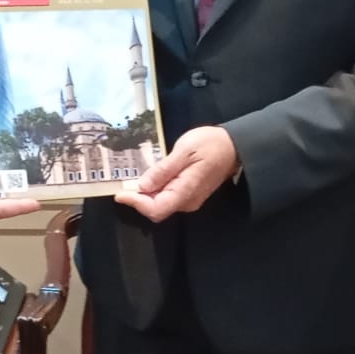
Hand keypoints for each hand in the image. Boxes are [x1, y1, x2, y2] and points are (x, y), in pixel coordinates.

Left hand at [115, 125, 235, 222]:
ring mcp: (189, 198)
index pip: (155, 209)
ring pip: (160, 204)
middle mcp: (187, 202)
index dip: (136, 203)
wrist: (235, 145)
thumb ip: (164, 169)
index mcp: (185, 192)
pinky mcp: (189, 192)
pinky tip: (147, 178)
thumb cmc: (210, 144)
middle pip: (156, 209)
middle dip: (137, 199)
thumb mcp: (184, 150)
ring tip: (130, 180)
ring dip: (144, 195)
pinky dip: (154, 190)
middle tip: (122, 184)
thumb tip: (143, 186)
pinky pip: (167, 197)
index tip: (119, 193)